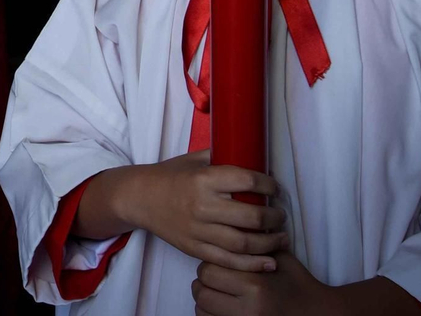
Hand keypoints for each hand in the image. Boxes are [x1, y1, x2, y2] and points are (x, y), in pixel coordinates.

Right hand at [122, 151, 285, 271]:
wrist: (139, 198)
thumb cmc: (169, 176)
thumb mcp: (194, 160)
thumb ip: (221, 158)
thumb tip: (252, 155)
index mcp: (203, 179)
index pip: (247, 182)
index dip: (269, 186)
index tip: (275, 188)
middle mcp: (202, 206)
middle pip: (251, 216)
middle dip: (275, 217)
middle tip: (281, 215)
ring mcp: (198, 231)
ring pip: (244, 243)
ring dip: (270, 242)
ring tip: (281, 237)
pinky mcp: (195, 249)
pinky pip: (229, 261)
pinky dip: (253, 264)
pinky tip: (269, 261)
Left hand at [193, 252, 333, 315]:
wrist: (318, 313)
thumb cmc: (298, 284)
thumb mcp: (280, 258)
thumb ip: (257, 242)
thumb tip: (235, 217)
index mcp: (255, 285)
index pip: (210, 270)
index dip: (210, 264)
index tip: (219, 262)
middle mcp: (248, 309)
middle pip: (202, 291)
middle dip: (205, 283)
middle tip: (216, 278)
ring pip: (202, 310)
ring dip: (206, 300)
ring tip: (217, 293)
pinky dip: (210, 314)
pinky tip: (221, 307)